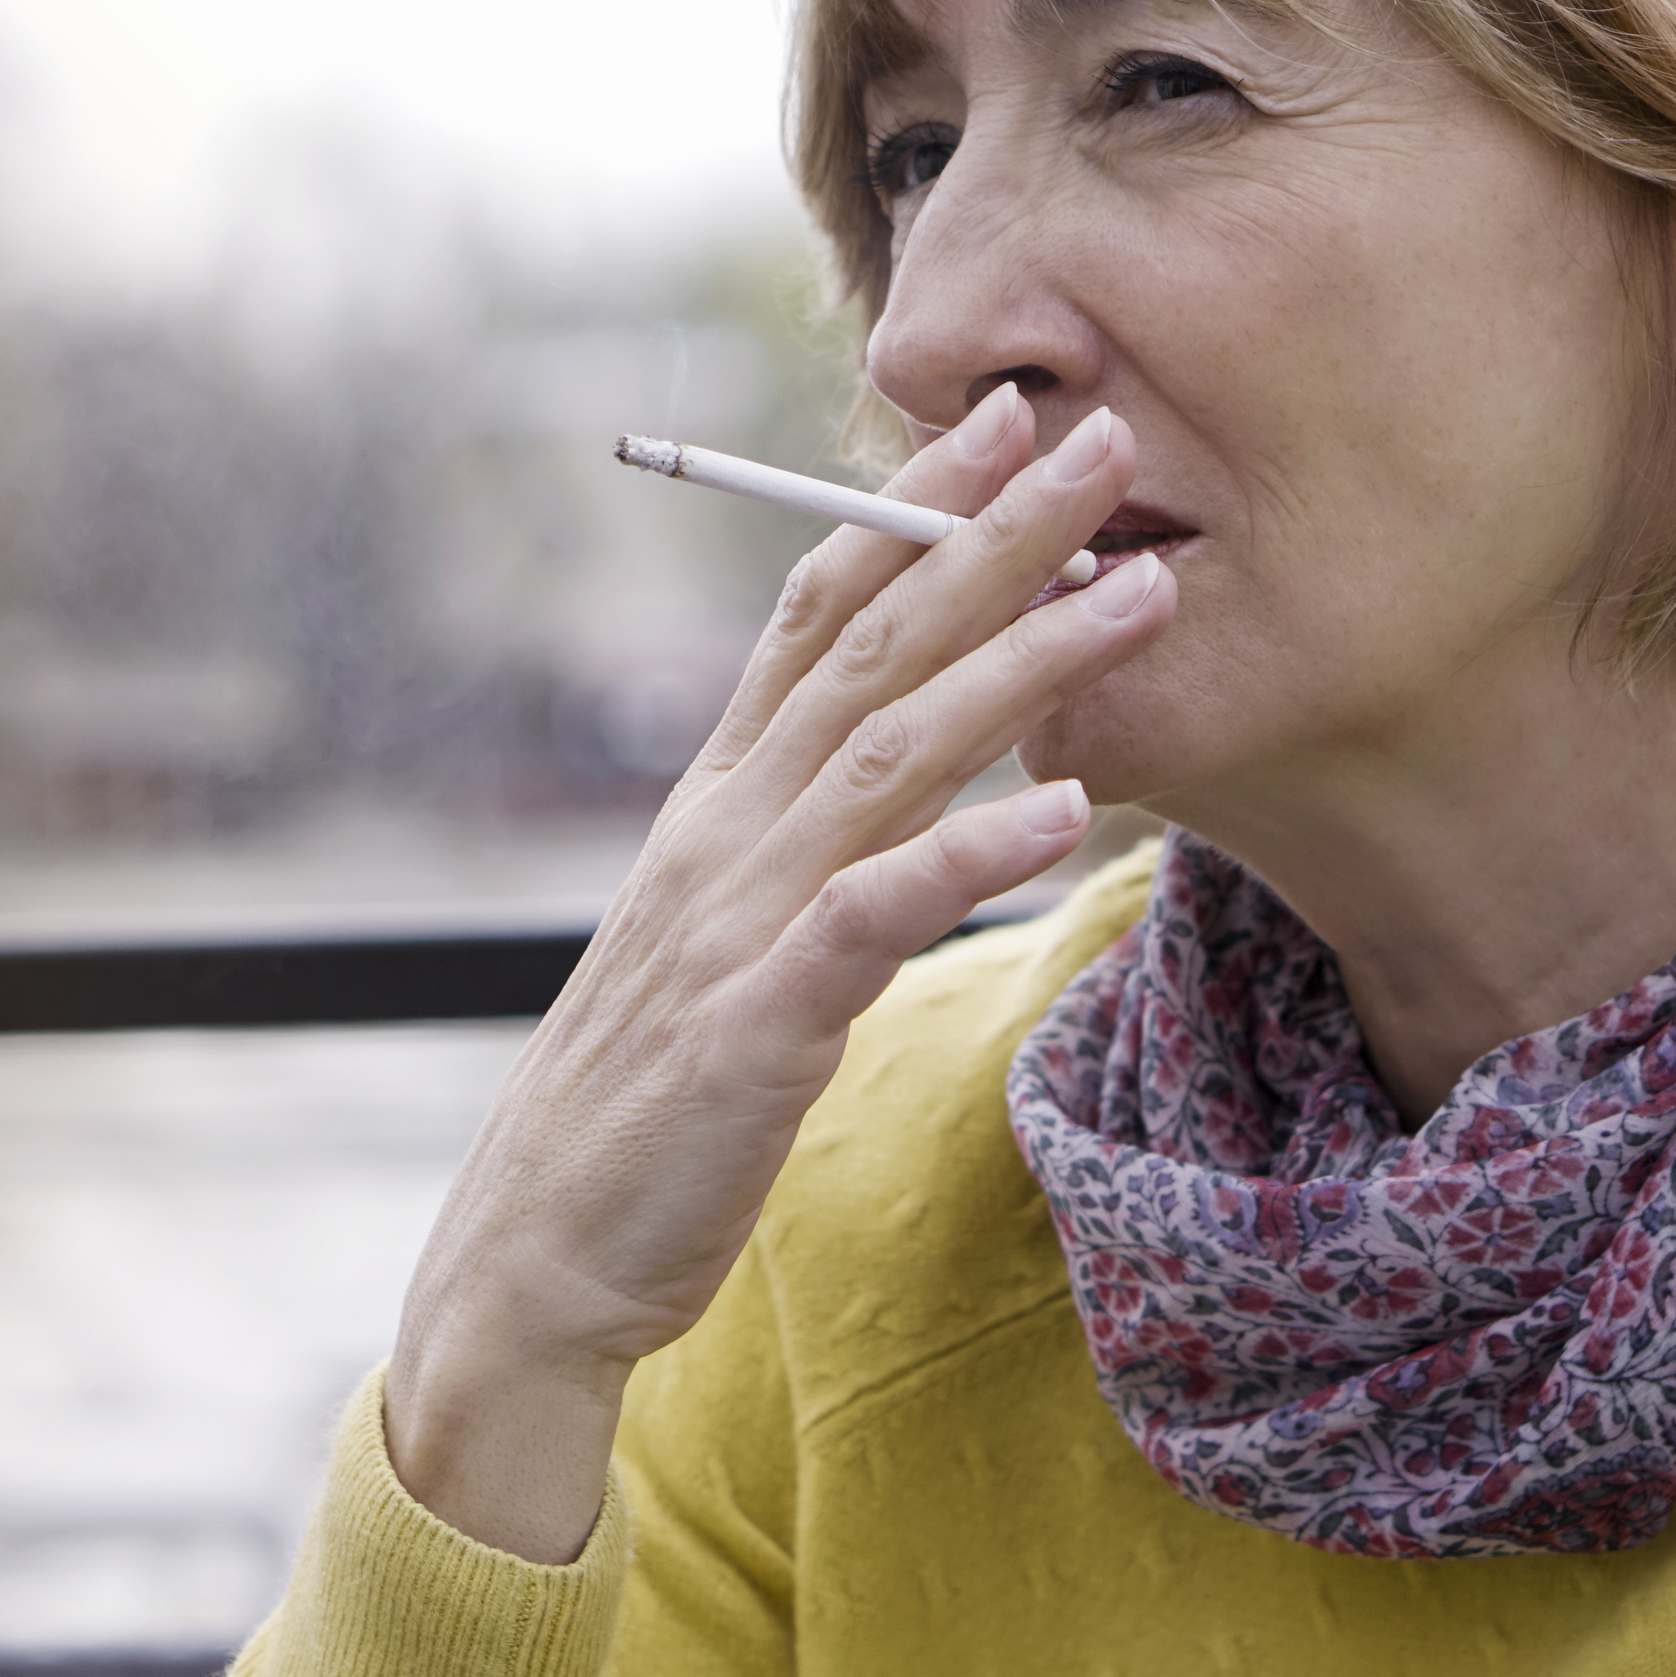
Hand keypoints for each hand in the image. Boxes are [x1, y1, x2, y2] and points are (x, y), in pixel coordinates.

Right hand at [383, 386, 1177, 1558]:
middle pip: (870, 649)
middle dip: (990, 534)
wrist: (537, 1256)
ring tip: (1138, 592)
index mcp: (716, 806)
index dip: (906, 507)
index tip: (1006, 420)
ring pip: (894, 753)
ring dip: (1022, 660)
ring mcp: (737, 919)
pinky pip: (877, 913)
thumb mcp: (722, 944)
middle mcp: (724, 833)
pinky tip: (1065, 803)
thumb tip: (902, 783)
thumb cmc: (647, 1109)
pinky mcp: (758, 1021)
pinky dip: (968, 850)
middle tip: (1102, 435)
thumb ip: (803, 851)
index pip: (815, 615)